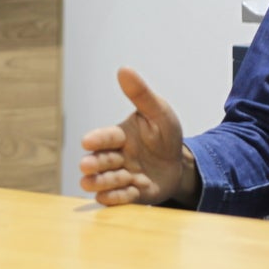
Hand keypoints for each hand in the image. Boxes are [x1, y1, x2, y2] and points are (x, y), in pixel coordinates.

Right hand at [79, 67, 194, 206]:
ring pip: (102, 182)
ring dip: (106, 182)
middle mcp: (115, 157)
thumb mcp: (159, 112)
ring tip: (122, 177)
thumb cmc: (165, 135)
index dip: (96, 139)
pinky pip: (118, 199)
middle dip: (94, 164)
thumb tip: (124, 69)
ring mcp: (120, 177)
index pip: (103, 137)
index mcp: (118, 136)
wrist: (180, 165)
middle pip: (98, 161)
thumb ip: (141, 94)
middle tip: (89, 166)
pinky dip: (119, 197)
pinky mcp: (130, 194)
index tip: (88, 141)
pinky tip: (129, 192)